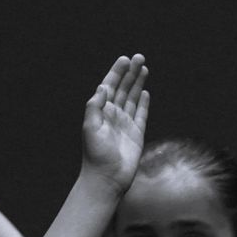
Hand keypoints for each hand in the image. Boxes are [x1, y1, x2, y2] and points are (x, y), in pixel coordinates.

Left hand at [82, 55, 150, 190]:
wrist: (106, 179)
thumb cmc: (95, 156)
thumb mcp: (90, 128)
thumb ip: (95, 106)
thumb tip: (103, 87)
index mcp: (101, 111)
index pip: (110, 86)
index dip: (116, 72)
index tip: (124, 59)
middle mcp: (113, 115)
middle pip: (124, 88)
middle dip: (131, 73)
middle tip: (139, 57)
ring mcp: (125, 124)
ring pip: (133, 98)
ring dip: (138, 83)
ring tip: (144, 68)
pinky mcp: (136, 134)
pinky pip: (141, 115)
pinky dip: (143, 103)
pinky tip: (145, 92)